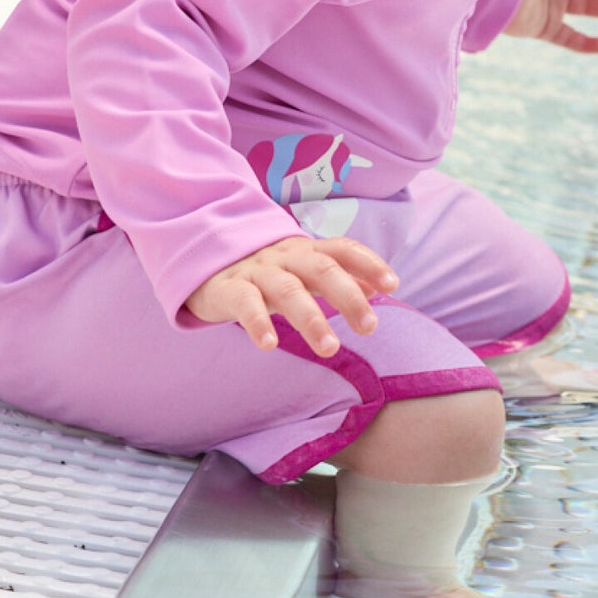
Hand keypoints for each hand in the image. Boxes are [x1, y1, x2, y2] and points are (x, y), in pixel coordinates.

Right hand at [186, 234, 397, 357]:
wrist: (205, 262)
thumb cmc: (266, 272)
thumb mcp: (302, 271)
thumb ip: (338, 277)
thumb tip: (376, 289)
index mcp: (307, 251)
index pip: (342, 249)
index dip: (369, 263)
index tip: (393, 284)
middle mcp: (286, 257)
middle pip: (322, 269)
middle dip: (348, 297)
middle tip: (370, 327)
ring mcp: (257, 271)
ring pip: (288, 290)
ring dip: (311, 319)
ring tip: (330, 348)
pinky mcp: (229, 288)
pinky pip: (246, 304)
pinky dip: (258, 323)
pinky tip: (270, 344)